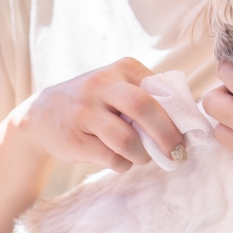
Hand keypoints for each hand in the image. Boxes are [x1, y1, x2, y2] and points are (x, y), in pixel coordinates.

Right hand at [13, 57, 185, 171]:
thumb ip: (150, 97)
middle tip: (177, 154)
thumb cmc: (95, 103)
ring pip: (127, 139)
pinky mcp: (74, 138)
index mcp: (122, 68)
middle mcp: (102, 84)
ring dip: (142, 156)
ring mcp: (84, 110)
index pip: (160, 91)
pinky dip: (123, 164)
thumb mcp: (119, 87)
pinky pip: (110, 158)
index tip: (188, 136)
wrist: (42, 115)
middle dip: (167, 136)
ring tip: (142, 157)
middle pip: (144, 108)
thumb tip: (189, 122)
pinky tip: (120, 160)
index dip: (178, 117)